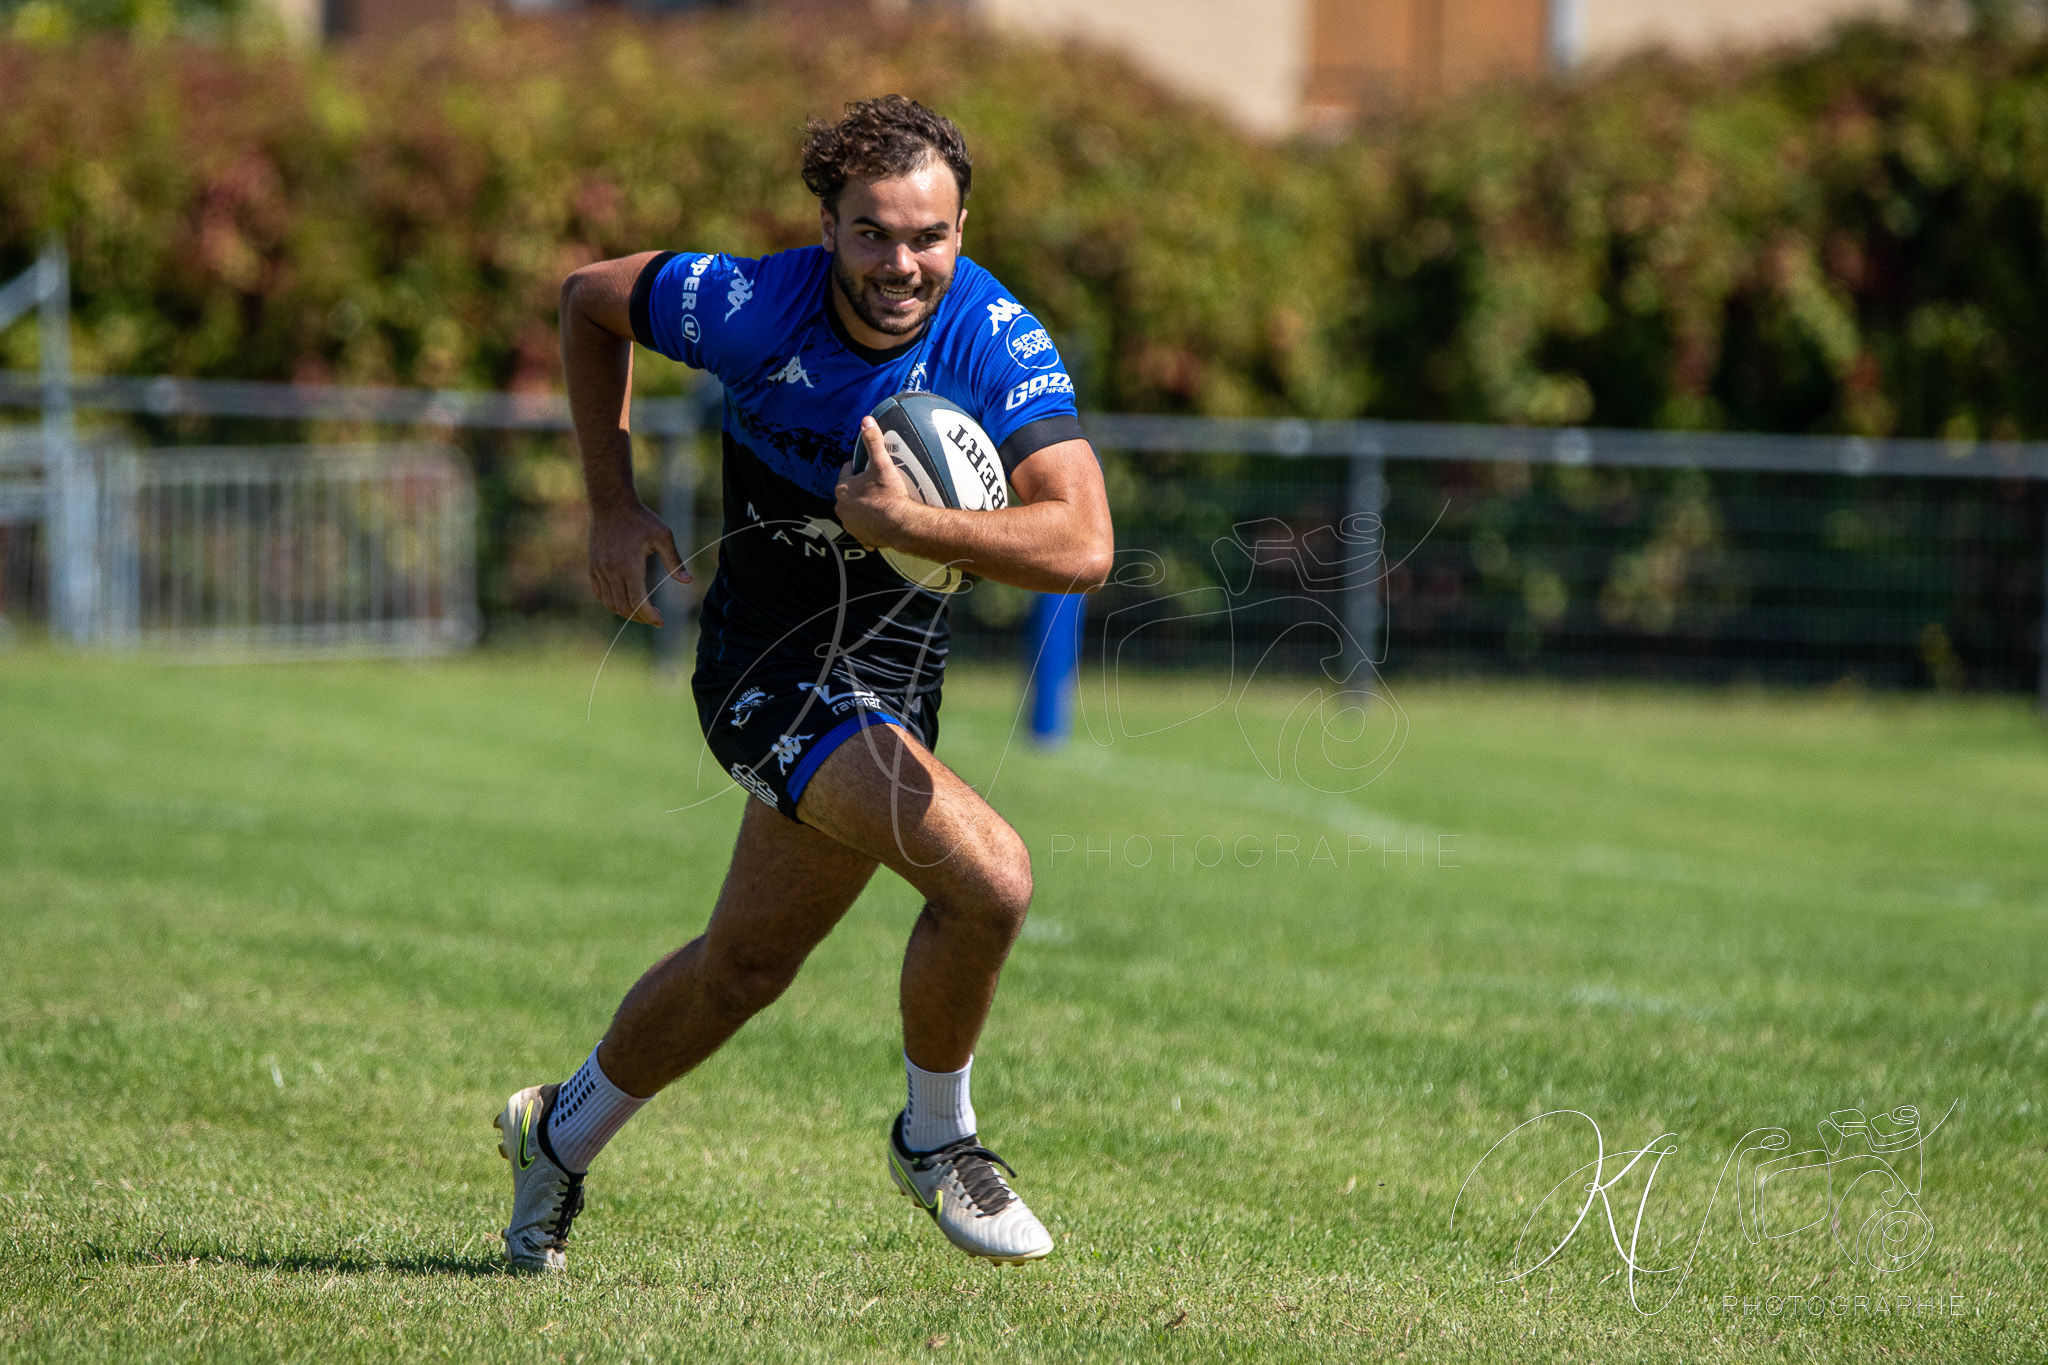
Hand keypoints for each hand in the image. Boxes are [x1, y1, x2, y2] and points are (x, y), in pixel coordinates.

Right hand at [588, 501, 688, 624]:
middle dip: (641, 618)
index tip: (661, 621)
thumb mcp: (663, 535)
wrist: (611, 503)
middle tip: (655, 616)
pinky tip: (625, 597)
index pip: (638, 603)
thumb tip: (687, 581)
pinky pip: (600, 594)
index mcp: (629, 566)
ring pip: (610, 604)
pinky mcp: (593, 567)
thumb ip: (674, 560)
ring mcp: (599, 570)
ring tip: (642, 609)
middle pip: (624, 608)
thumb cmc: (640, 518)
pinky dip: (612, 602)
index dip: (650, 617)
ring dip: (627, 612)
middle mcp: (611, 571)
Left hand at [834, 416, 916, 549]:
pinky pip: (864, 529)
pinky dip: (870, 526)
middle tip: (877, 485)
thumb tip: (866, 420)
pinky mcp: (861, 537)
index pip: (847, 471)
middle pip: (850, 492)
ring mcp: (851, 524)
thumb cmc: (890, 495)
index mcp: (843, 489)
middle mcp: (842, 508)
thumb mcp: (881, 464)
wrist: (901, 525)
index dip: (858, 468)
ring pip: (856, 510)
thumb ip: (873, 441)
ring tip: (880, 502)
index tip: (868, 468)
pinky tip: (880, 523)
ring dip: (864, 506)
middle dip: (861, 488)